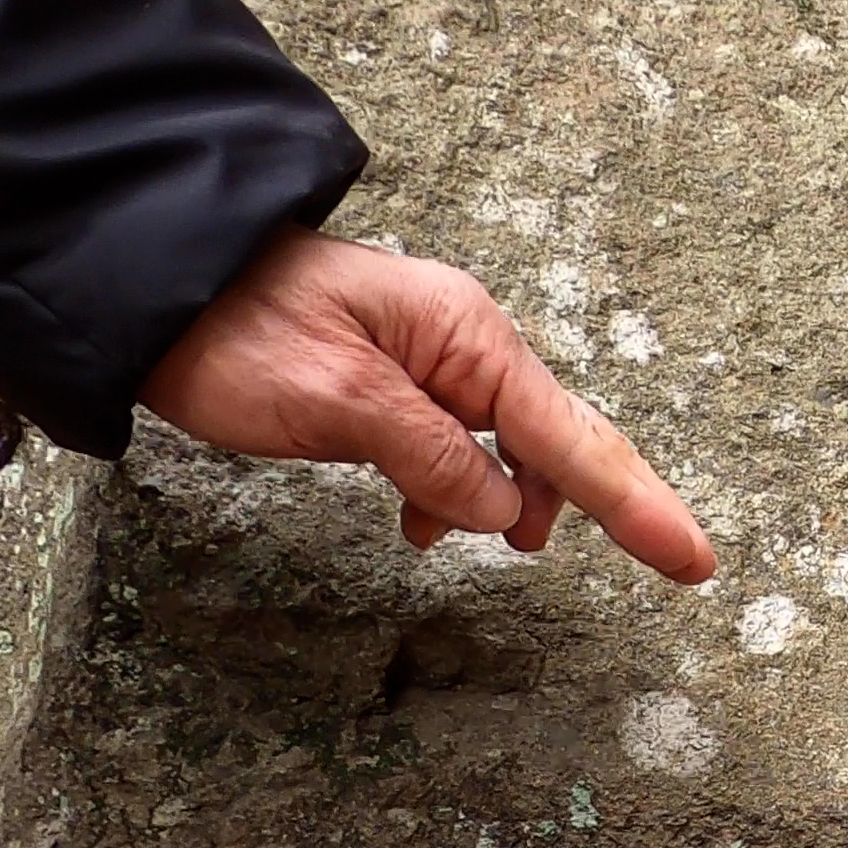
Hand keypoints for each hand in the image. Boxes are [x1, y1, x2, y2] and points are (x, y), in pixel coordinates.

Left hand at [139, 229, 715, 582]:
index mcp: (467, 340)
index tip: (695, 558)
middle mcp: (465, 344)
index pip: (573, 441)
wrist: (152, 283)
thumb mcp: (339, 405)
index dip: (638, 506)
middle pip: (561, 444)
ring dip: (497, 503)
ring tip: (443, 537)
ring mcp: (433, 362)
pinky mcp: (397, 382)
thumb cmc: (236, 331)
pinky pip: (457, 448)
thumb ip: (433, 461)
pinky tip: (416, 520)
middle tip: (674, 564)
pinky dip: (451, 492)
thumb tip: (503, 511)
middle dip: (602, 505)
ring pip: (506, 454)